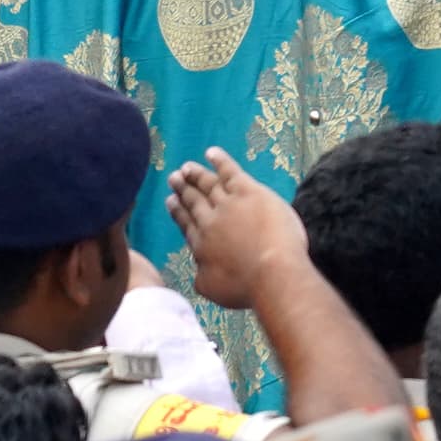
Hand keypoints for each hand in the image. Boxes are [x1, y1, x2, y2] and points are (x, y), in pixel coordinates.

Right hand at [167, 149, 307, 310]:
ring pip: (208, 185)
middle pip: (193, 202)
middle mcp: (209, 222)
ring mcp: (228, 205)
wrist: (270, 272)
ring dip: (196, 175)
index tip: (170, 202)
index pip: (186, 224)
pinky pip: (231, 171)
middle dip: (182, 190)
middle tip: (173, 178)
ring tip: (185, 168)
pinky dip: (220, 160)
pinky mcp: (249, 192)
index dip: (178, 212)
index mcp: (200, 246)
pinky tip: (211, 152)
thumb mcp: (211, 288)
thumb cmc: (245, 287)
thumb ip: (202, 275)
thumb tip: (199, 268)